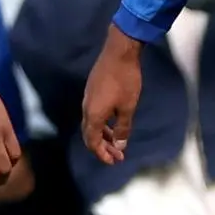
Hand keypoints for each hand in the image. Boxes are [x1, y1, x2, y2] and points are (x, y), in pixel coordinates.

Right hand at [82, 24, 143, 164]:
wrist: (119, 52)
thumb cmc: (125, 80)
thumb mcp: (128, 107)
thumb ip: (123, 128)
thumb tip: (119, 145)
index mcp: (93, 115)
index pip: (92, 142)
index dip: (102, 154)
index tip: (114, 161)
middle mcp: (86, 108)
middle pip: (89, 135)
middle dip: (103, 147)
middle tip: (117, 156)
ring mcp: (88, 98)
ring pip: (91, 124)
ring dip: (103, 135)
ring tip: (117, 143)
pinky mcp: (92, 90)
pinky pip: (94, 114)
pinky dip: (102, 124)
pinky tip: (113, 124)